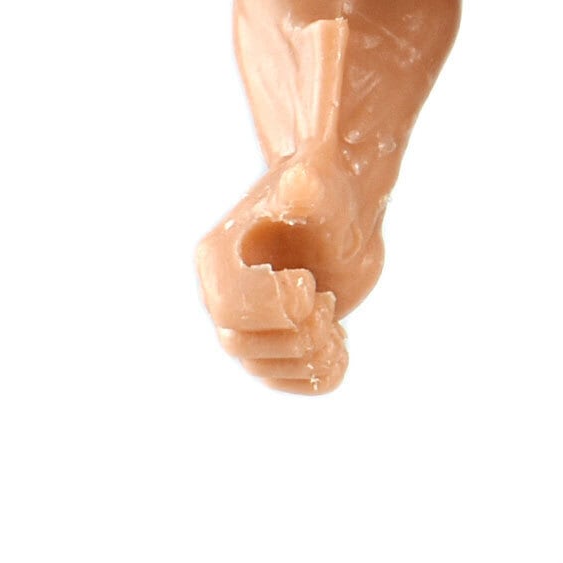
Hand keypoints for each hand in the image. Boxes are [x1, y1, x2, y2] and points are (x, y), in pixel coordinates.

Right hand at [195, 150, 384, 393]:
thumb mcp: (321, 182)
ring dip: (306, 357)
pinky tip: (340, 349)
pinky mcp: (275, 342)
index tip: (310, 285)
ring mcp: (249, 321)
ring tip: (335, 325)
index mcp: (220, 256)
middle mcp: (224, 293)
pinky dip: (315, 376)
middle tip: (325, 303)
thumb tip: (301, 182)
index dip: (273, 306)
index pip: (230, 305)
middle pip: (239, 343)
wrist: (342, 212)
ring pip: (260, 367)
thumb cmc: (326, 188)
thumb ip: (309, 185)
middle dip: (293, 333)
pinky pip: (283, 380)